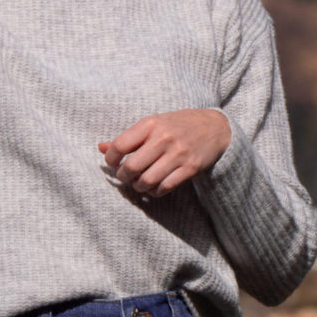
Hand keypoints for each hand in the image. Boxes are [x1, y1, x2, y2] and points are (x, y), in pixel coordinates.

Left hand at [98, 110, 230, 197]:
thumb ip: (128, 137)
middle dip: (123, 177)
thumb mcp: (153, 124)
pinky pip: (165, 187)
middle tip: (124, 177)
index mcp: (151, 124)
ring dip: (138, 187)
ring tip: (138, 183)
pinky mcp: (190, 168)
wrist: (215, 127)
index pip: (120, 145)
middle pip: (132, 167)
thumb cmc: (178, 125)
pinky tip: (153, 188)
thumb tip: (100, 147)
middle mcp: (164, 138)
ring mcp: (178, 154)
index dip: (110, 158)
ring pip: (147, 181)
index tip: (112, 163)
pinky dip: (155, 192)